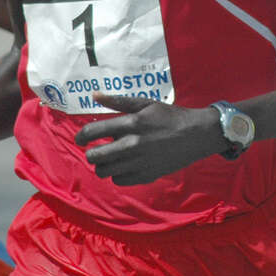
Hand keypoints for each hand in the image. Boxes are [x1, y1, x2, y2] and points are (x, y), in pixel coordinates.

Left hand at [75, 94, 222, 185]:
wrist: (195, 135)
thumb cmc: (169, 116)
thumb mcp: (144, 103)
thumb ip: (117, 101)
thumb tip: (94, 95)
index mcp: (131, 123)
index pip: (93, 132)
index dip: (81, 136)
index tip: (80, 139)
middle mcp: (133, 144)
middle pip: (95, 156)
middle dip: (91, 153)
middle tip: (95, 150)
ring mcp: (139, 162)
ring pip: (105, 171)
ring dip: (103, 165)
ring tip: (110, 158)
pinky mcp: (147, 175)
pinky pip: (119, 180)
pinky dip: (117, 174)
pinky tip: (124, 165)